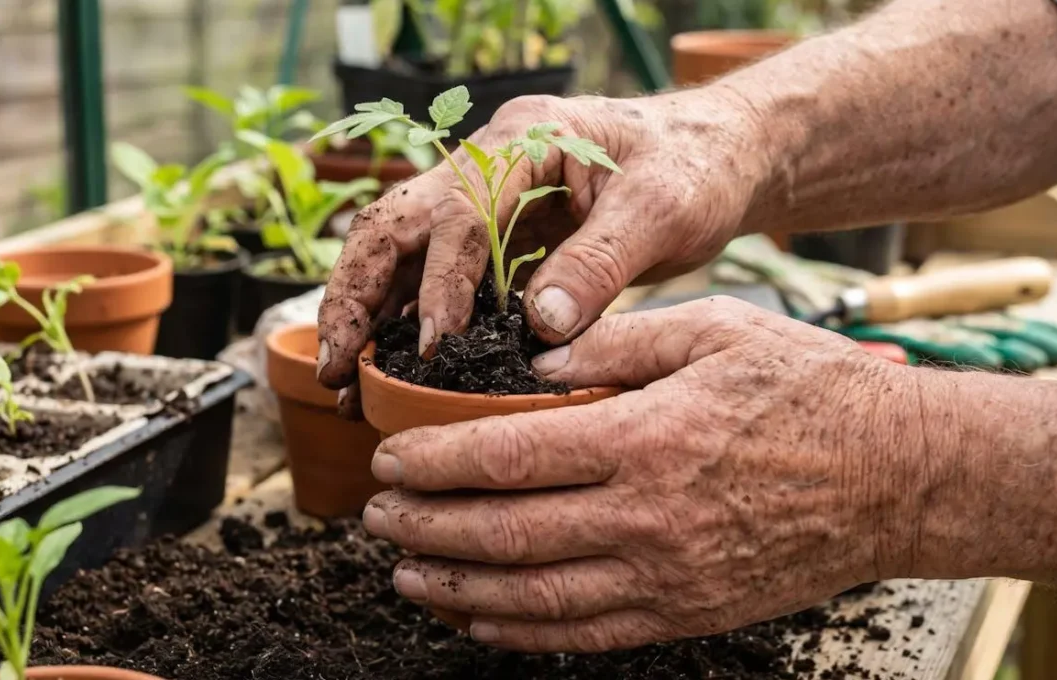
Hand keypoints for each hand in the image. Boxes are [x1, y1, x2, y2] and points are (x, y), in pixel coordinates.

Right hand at [316, 89, 766, 409]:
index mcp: (526, 140)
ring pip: (398, 249)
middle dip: (355, 292)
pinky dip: (403, 317)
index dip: (438, 280)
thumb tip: (539, 325)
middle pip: (394, 220)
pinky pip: (431, 274)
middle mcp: (489, 162)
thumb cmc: (696, 167)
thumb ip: (601, 263)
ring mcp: (486, 198)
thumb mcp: (664, 210)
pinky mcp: (496, 235)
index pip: (458, 210)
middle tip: (338, 366)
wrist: (718, 154)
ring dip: (365, 310)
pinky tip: (390, 367)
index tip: (432, 344)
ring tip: (344, 380)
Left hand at [360, 298, 934, 651]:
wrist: (900, 478)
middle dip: (427, 526)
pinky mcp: (689, 611)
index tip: (389, 458)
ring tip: (406, 572)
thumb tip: (537, 363)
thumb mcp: (717, 331)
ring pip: (535, 596)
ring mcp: (668, 575)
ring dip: (457, 586)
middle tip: (376, 516)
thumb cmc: (811, 391)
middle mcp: (648, 516)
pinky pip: (587, 634)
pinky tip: (479, 618)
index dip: (436, 462)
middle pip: (505, 532)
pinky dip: (521, 632)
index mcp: (647, 436)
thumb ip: (620, 344)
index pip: (509, 456)